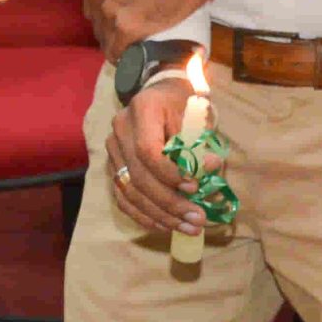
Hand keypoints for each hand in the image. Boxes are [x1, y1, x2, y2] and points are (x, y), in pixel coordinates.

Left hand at [63, 0, 252, 54]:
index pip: (91, 0)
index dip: (106, 7)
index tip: (123, 9)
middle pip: (97, 20)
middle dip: (111, 26)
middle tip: (133, 26)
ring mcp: (111, 10)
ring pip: (106, 37)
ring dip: (118, 43)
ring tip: (136, 43)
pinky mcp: (128, 27)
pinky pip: (119, 50)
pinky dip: (126, 56)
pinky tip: (135, 55)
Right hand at [104, 76, 214, 239]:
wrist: (160, 93)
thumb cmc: (182, 103)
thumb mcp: (194, 114)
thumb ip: (198, 144)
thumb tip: (209, 170)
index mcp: (141, 111)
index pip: (147, 151)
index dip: (170, 174)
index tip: (195, 188)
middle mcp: (120, 131)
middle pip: (139, 177)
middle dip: (170, 203)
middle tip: (197, 220)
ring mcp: (112, 151)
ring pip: (130, 192)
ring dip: (160, 215)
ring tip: (187, 228)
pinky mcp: (113, 167)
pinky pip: (123, 198)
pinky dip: (144, 215)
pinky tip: (165, 226)